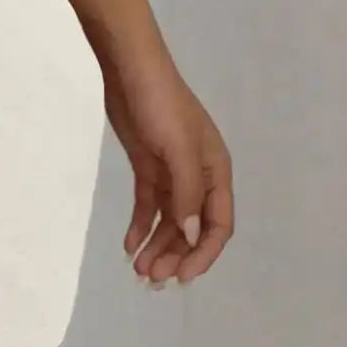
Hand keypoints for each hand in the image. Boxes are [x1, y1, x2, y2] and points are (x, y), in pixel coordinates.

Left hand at [102, 49, 233, 286]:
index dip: (203, 254)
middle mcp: (197, 176)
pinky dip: (140, 225)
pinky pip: (148, 204)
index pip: (217, 225)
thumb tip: (191, 237)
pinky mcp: (147, 165)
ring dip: (156, 245)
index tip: (182, 276)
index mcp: (215, 172)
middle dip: (174, 254)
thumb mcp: (179, 149)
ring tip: (138, 269)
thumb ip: (186, 194)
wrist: (130, 69)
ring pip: (169, 220)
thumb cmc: (161, 105)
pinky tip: (128, 244)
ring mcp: (171, 172)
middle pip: (191, 227)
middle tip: (151, 277)